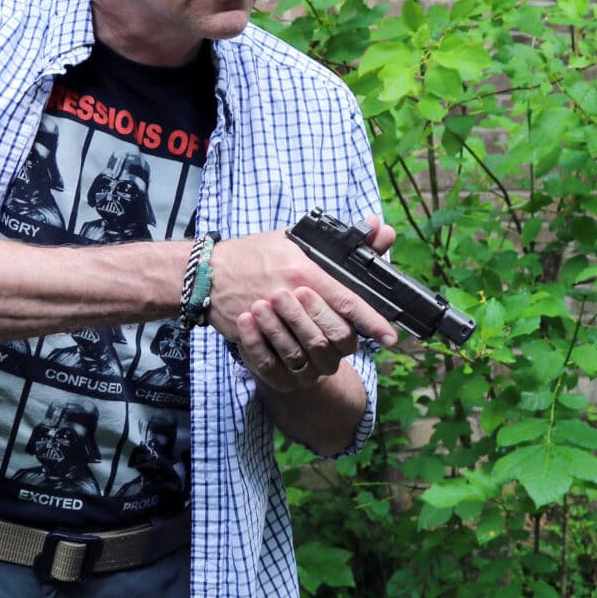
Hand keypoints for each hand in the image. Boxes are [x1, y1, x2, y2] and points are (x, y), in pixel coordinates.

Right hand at [208, 217, 395, 392]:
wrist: (204, 273)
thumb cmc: (253, 253)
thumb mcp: (296, 239)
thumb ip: (341, 241)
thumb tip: (381, 229)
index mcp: (302, 271)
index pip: (346, 301)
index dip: (372, 321)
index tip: (392, 336)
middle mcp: (287, 296)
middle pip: (334, 334)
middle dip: (349, 339)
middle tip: (352, 337)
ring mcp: (269, 321)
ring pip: (311, 354)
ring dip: (321, 352)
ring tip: (325, 347)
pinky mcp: (252, 339)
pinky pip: (281, 367)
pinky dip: (295, 368)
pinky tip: (304, 364)